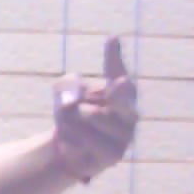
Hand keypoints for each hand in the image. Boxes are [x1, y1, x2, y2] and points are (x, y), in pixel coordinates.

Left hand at [53, 37, 137, 183]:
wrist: (69, 152)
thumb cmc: (73, 116)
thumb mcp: (64, 94)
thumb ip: (67, 87)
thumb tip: (72, 98)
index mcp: (122, 94)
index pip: (117, 71)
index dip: (113, 56)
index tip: (111, 38)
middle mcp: (130, 113)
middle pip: (123, 95)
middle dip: (117, 89)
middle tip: (117, 82)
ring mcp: (125, 135)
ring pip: (92, 115)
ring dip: (72, 117)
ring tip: (69, 123)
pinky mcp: (114, 155)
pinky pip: (87, 138)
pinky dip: (73, 136)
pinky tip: (72, 140)